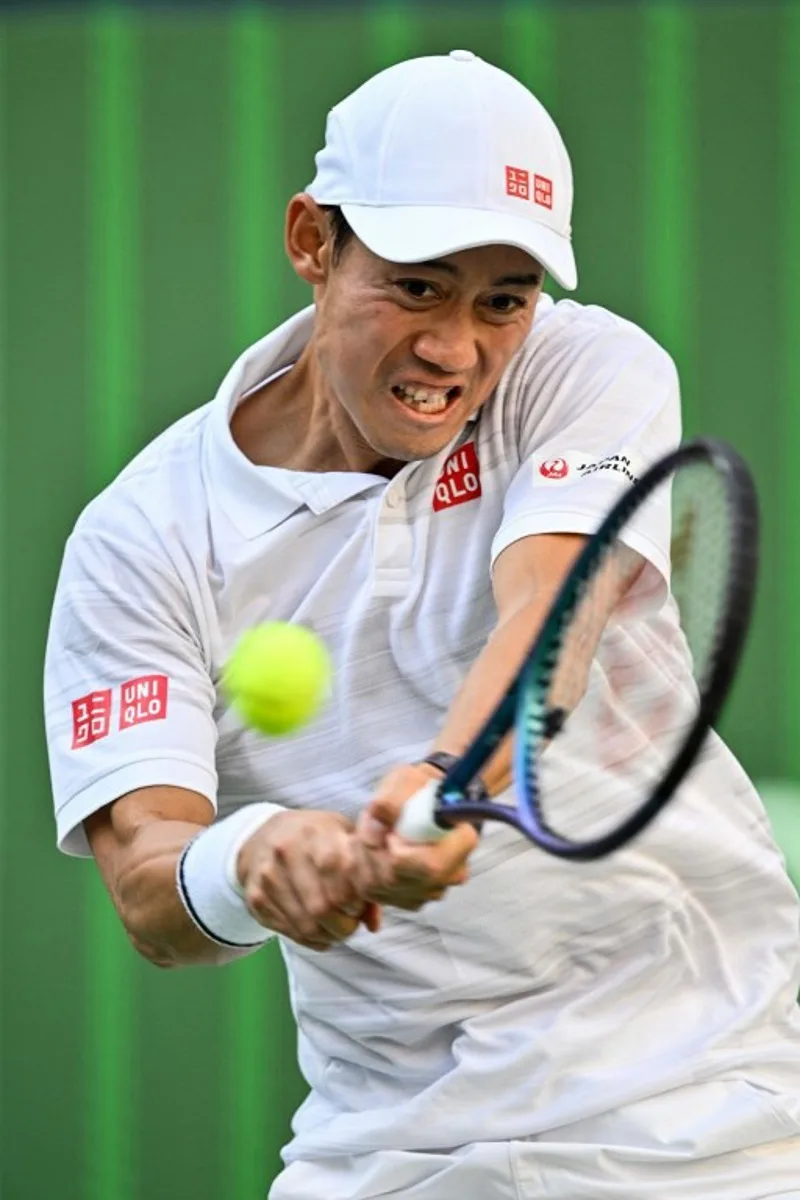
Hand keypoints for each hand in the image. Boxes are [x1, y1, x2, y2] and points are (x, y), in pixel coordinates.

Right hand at [235, 809, 386, 950]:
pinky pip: (290, 932)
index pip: (340, 871)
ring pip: (306, 925)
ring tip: (337, 928)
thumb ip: (365, 874)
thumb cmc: (316, 838)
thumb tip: (373, 924)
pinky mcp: (256, 898)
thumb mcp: (344, 838)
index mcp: (315, 833)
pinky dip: (311, 939)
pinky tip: (319, 929)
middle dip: (345, 925)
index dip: (355, 897)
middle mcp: (287, 852)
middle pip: (322, 906)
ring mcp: (268, 876)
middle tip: (351, 923)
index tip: (360, 904)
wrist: (264, 836)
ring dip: (329, 935)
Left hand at [355, 763, 480, 911]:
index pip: (430, 865)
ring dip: (366, 859)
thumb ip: (393, 797)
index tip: (390, 832)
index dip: (400, 852)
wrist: (423, 804)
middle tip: (371, 828)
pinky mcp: (411, 900)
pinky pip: (378, 894)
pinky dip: (366, 872)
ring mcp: (432, 891)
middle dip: (373, 853)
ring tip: (372, 834)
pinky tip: (372, 851)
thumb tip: (377, 817)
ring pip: (383, 888)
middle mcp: (451, 873)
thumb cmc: (419, 790)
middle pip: (399, 879)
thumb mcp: (407, 779)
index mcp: (461, 841)